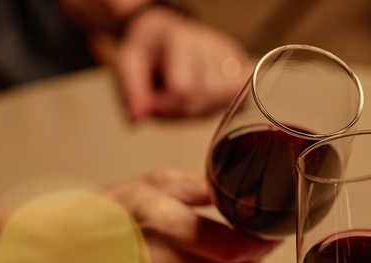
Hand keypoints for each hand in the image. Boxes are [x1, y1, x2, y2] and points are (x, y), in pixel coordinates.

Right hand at [104, 168, 278, 262]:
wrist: (69, 251)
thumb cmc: (108, 212)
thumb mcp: (154, 183)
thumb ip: (201, 188)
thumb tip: (240, 189)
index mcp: (163, 227)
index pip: (232, 248)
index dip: (263, 242)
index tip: (275, 229)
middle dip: (256, 257)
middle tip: (262, 237)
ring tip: (233, 246)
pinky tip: (203, 262)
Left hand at [113, 8, 251, 120]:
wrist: (165, 34)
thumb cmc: (147, 50)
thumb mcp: (128, 65)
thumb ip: (132, 92)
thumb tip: (137, 119)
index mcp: (180, 39)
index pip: (183, 89)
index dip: (165, 106)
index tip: (152, 103)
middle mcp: (210, 43)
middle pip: (205, 97)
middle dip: (182, 110)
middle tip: (166, 101)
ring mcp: (229, 54)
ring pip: (221, 101)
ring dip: (199, 109)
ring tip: (183, 95)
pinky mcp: (241, 64)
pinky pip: (233, 98)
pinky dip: (215, 104)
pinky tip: (202, 94)